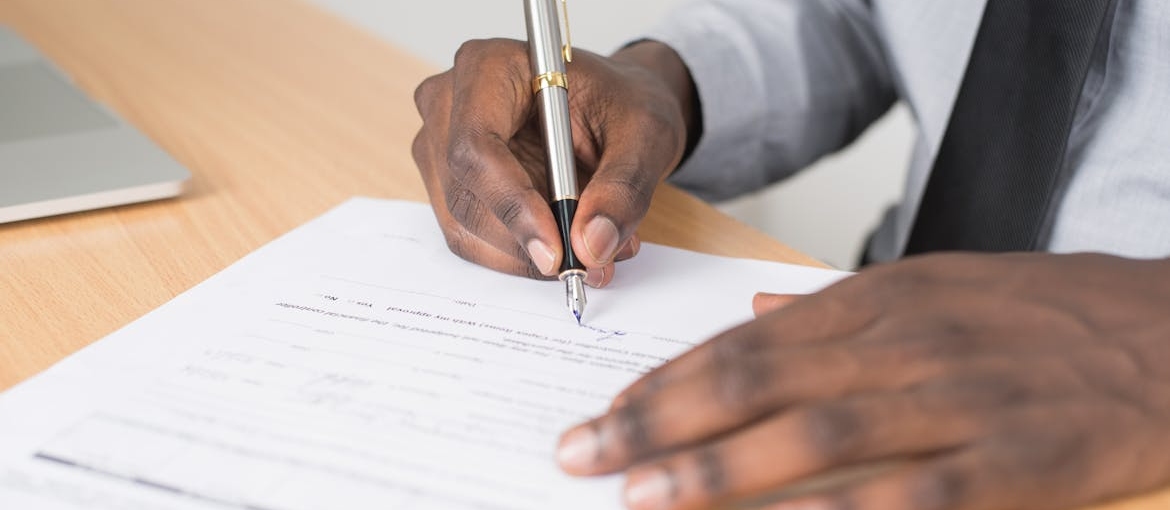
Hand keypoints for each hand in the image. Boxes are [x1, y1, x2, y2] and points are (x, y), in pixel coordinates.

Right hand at [412, 40, 696, 286]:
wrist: (614, 109)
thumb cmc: (622, 104)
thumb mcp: (646, 135)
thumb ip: (623, 188)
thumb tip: (591, 245)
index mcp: (490, 67)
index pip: (476, 146)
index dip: (512, 205)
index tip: (556, 251)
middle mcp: (449, 104)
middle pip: (465, 195)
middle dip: (526, 241)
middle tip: (589, 263)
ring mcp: (441, 146)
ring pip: (465, 226)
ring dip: (526, 254)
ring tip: (592, 249)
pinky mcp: (450, 184)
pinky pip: (472, 238)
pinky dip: (519, 255)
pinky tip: (566, 243)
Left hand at [556, 252, 1169, 509]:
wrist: (1168, 333)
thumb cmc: (1043, 314)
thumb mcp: (936, 284)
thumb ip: (840, 303)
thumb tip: (759, 305)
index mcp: (879, 300)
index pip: (744, 340)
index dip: (666, 380)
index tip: (604, 412)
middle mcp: (903, 344)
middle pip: (757, 383)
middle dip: (659, 422)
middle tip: (585, 455)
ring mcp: (956, 403)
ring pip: (815, 436)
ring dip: (719, 469)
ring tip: (643, 496)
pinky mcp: (1013, 463)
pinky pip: (908, 496)